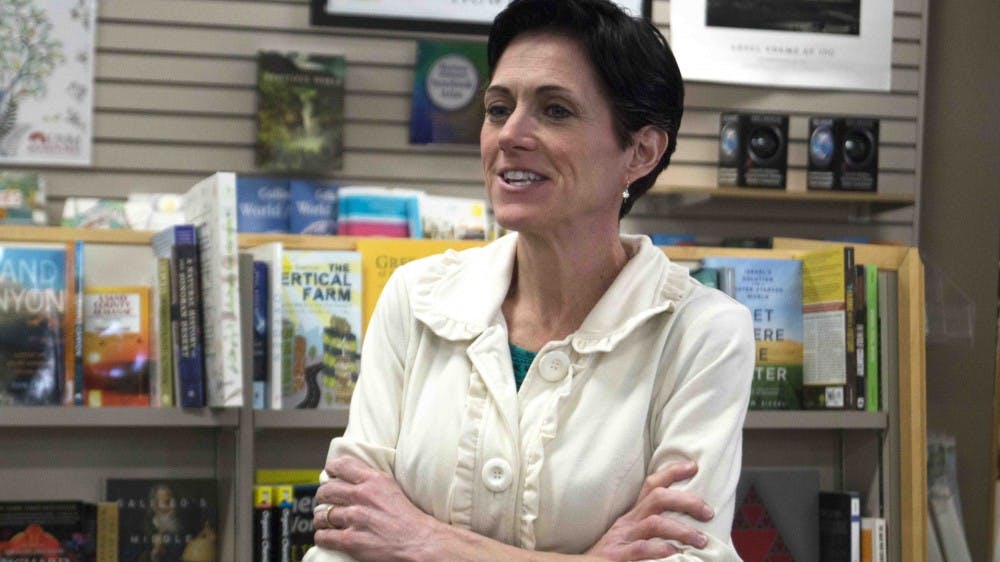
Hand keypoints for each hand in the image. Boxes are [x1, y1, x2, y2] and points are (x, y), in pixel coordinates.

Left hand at [313, 456, 437, 561]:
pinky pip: (324, 536)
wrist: (418, 541)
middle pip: (326, 490)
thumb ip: (370, 479)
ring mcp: (355, 518)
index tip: (329, 475)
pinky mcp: (351, 540)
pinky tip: (328, 536)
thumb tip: (350, 476)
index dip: (331, 470)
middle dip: (323, 496)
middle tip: (326, 501)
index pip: (341, 465)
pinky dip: (322, 537)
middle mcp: (362, 496)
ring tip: (326, 521)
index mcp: (373, 480)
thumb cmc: (407, 516)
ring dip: (321, 519)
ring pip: (322, 515)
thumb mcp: (391, 486)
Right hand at [586, 461, 713, 560]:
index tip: (693, 466)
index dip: (672, 472)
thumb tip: (685, 523)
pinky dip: (660, 549)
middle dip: (686, 500)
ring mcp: (622, 539)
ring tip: (701, 540)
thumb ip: (651, 529)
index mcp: (632, 516)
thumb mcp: (629, 536)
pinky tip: (675, 553)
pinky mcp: (617, 557)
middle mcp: (627, 522)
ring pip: (654, 523)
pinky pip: (641, 549)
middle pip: (658, 498)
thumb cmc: (613, 556)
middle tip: (708, 511)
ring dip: (682, 529)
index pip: (652, 486)